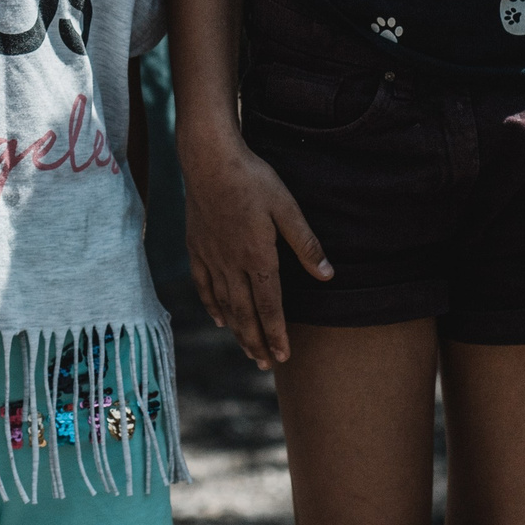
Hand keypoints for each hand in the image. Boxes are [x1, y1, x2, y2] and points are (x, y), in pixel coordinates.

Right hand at [179, 128, 331, 369]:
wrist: (208, 159)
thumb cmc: (252, 179)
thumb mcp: (287, 207)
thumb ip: (306, 245)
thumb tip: (328, 276)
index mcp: (257, 257)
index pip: (269, 306)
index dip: (277, 334)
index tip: (284, 357)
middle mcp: (232, 264)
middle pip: (245, 313)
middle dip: (257, 342)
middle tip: (266, 366)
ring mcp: (211, 256)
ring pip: (224, 304)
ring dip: (237, 331)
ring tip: (248, 351)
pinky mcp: (196, 246)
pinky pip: (203, 285)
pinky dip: (212, 306)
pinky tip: (219, 319)